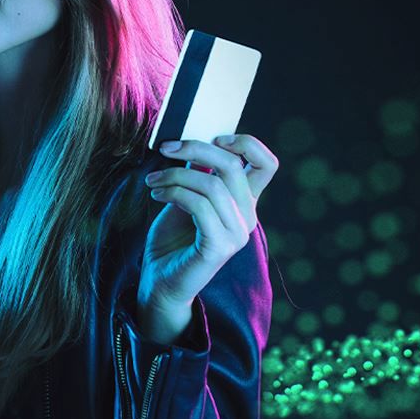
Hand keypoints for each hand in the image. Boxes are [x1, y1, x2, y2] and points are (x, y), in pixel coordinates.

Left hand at [139, 133, 279, 312]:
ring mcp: (237, 234)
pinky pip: (199, 206)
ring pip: (212, 185)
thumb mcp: (185, 196)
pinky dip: (174, 193)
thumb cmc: (172, 239)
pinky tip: (157, 195)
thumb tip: (192, 142)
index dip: (247, 144)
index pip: (266, 165)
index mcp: (244, 202)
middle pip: (232, 166)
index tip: (215, 138)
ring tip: (153, 182)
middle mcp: (247, 217)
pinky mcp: (220, 247)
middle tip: (165, 149)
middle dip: (196, 148)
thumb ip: (196, 172)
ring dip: (175, 175)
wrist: (160, 281)